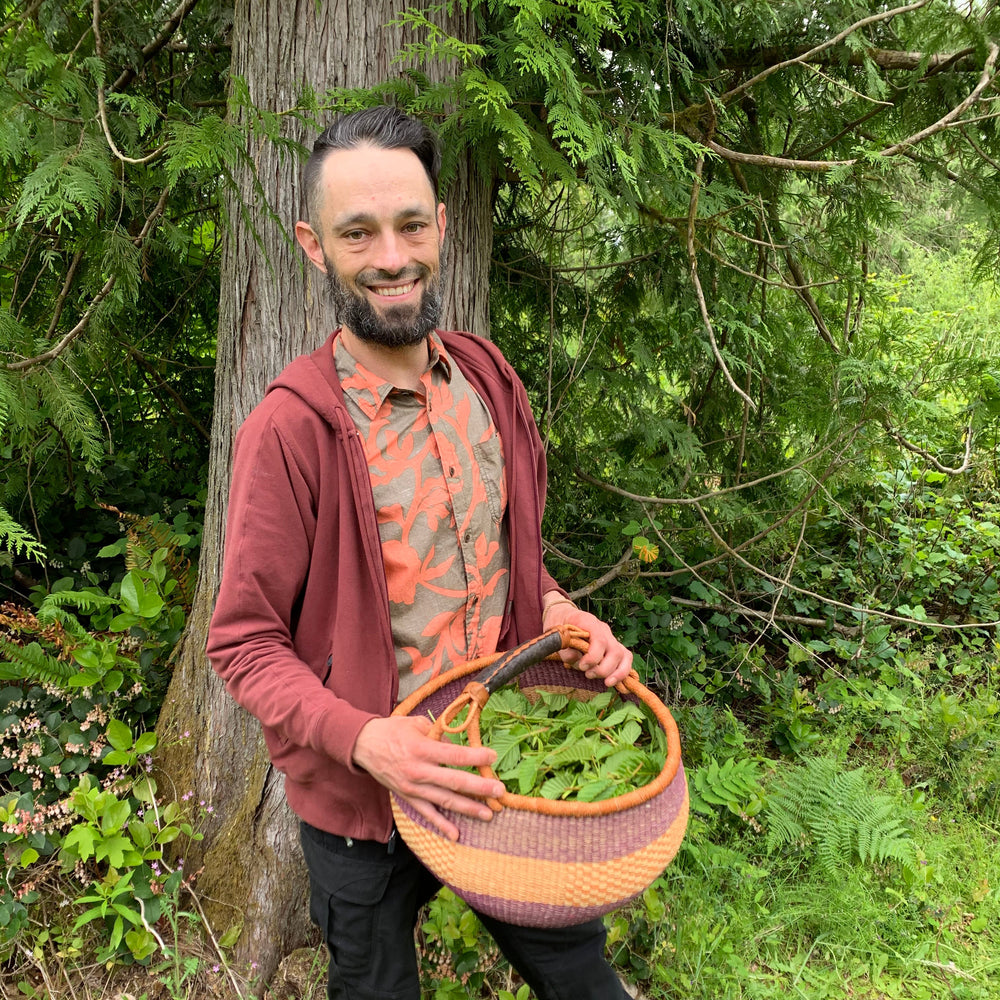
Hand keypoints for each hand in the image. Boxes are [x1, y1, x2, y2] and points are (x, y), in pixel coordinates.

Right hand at [351, 715, 504, 841]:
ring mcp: (413, 787)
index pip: (453, 755)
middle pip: (454, 781)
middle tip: (499, 792)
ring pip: (444, 801)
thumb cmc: (392, 730)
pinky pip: (427, 813)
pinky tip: (456, 834)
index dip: (474, 757)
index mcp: (421, 749)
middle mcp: (418, 771)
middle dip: (479, 788)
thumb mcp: (416, 724)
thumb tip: (460, 744)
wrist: (363, 745)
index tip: (492, 757)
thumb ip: (440, 734)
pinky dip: (441, 824)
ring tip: (488, 814)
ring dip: (468, 808)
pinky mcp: (407, 797)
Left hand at [542, 596, 632, 687]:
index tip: (582, 666)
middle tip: (588, 674)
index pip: (600, 641)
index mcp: (589, 622)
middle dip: (603, 669)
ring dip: (616, 673)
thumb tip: (576, 660)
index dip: (593, 657)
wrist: (563, 615)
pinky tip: (612, 681)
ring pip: (624, 656)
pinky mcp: (613, 647)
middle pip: (615, 651)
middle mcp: (604, 630)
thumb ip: (564, 648)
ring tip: (604, 682)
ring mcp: (611, 638)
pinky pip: (626, 659)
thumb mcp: (555, 633)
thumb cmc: (559, 624)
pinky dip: (622, 672)